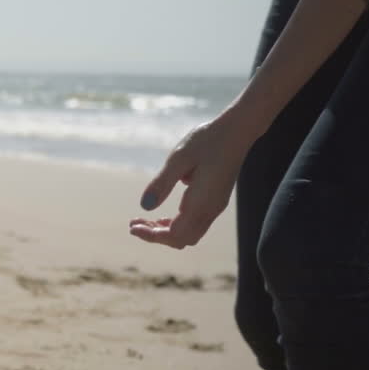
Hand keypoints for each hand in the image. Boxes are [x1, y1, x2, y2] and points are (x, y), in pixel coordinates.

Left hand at [129, 112, 259, 249]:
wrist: (237, 131)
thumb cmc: (207, 141)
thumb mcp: (178, 159)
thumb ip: (162, 184)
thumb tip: (144, 207)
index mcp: (201, 203)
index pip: (175, 235)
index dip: (152, 236)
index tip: (132, 226)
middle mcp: (210, 210)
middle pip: (182, 239)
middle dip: (156, 236)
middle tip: (133, 224)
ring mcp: (215, 206)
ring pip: (190, 233)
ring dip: (166, 231)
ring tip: (143, 221)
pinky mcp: (216, 200)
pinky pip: (195, 223)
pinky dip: (176, 224)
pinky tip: (162, 215)